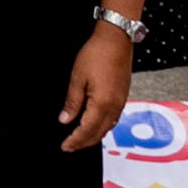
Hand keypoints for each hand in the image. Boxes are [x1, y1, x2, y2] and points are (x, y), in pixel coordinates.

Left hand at [57, 20, 134, 150]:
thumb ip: (72, 102)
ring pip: (107, 128)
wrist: (116, 40)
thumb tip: (65, 120)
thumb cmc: (97, 54)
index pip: (86, 131)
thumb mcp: (77, 78)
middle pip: (98, 133)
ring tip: (80, 139)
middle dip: (83, 143)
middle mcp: (114, 107)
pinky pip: (113, 119)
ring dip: (93, 136)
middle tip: (70, 147)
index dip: (75, 141)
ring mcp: (121, 102)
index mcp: (102, 104)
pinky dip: (102, 126)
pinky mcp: (123, 96)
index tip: (65, 146)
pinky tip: (94, 124)